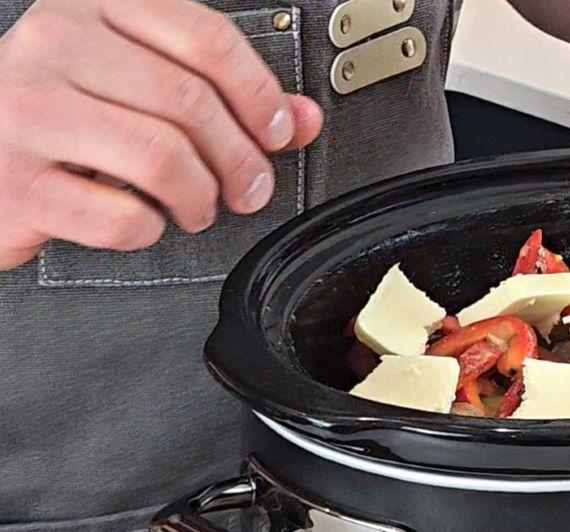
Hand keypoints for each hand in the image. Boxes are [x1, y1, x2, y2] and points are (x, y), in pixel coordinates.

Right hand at [0, 0, 323, 268]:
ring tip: (198, 207)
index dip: (259, 92)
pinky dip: (150, 229)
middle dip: (240, 160)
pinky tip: (145, 220)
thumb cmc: (59, 120)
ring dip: (201, 196)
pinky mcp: (18, 182)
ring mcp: (27, 112)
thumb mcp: (137, 88)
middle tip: (250, 188)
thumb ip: (222, 96)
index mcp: (90, 8)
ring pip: (161, 157)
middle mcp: (54, 47)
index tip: (278, 131)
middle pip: (189, 102)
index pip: (203, 36)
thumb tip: (300, 117)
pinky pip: (121, 215)